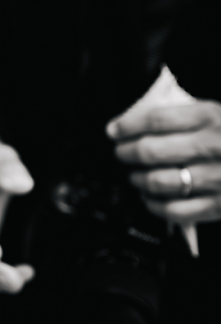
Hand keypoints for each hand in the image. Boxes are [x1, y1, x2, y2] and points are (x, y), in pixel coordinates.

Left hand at [108, 99, 220, 223]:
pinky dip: (153, 205)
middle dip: (126, 153)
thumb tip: (139, 119)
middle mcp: (214, 147)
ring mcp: (217, 178)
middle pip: (150, 151)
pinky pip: (174, 209)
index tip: (114, 130)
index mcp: (213, 117)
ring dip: (137, 179)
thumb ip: (186, 114)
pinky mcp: (220, 205)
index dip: (127, 125)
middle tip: (121, 153)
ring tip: (135, 176)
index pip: (156, 119)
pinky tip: (149, 198)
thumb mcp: (220, 114)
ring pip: (158, 181)